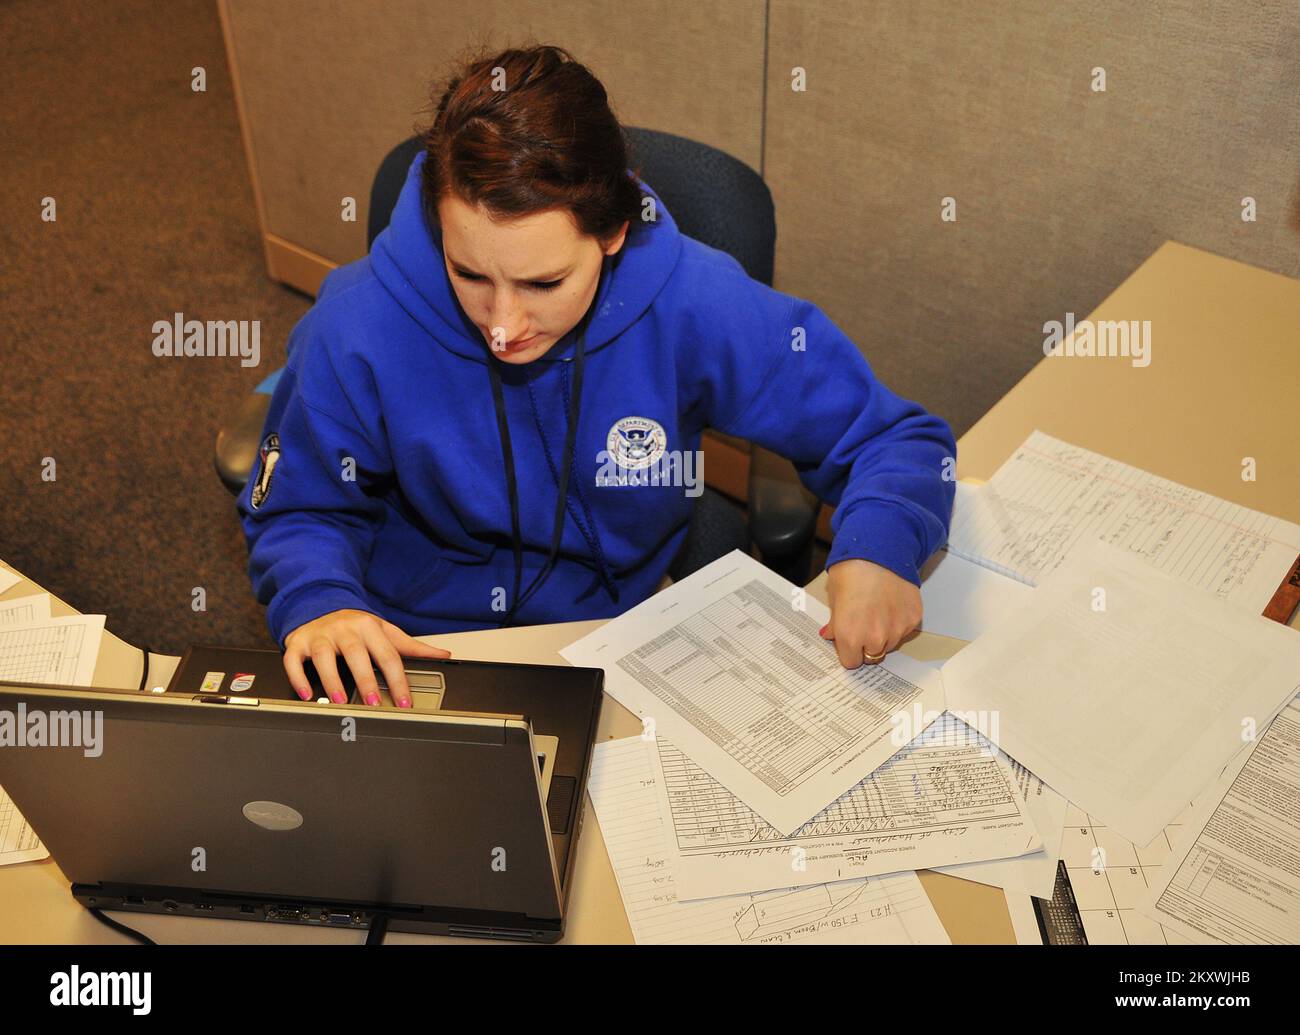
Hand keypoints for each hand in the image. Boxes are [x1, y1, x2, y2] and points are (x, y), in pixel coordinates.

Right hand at [283, 609, 451, 707]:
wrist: (319, 603)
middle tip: (373, 705)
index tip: (405, 702)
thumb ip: (412, 647)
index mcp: (369, 627)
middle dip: (365, 680)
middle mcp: (344, 629)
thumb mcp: (384, 631)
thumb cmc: (355, 625)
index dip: (398, 680)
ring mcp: (320, 635)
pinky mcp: (298, 643)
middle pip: (356, 654)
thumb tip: (444, 655)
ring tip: (339, 701)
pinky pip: (294, 660)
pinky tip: (305, 694)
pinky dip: (298, 677)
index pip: (388, 655)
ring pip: (324, 656)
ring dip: (331, 679)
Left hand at [819, 558, 921, 668]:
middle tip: (863, 624)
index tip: (848, 643)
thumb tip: (830, 633)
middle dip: (866, 645)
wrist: (879, 550)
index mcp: (850, 635)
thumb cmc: (852, 569)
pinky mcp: (913, 619)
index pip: (851, 662)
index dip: (848, 651)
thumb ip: (834, 622)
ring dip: (884, 635)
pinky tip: (890, 604)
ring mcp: (897, 629)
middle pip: (872, 656)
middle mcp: (875, 637)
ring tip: (877, 611)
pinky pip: (904, 631)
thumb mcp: (834, 597)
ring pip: (889, 645)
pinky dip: (898, 623)